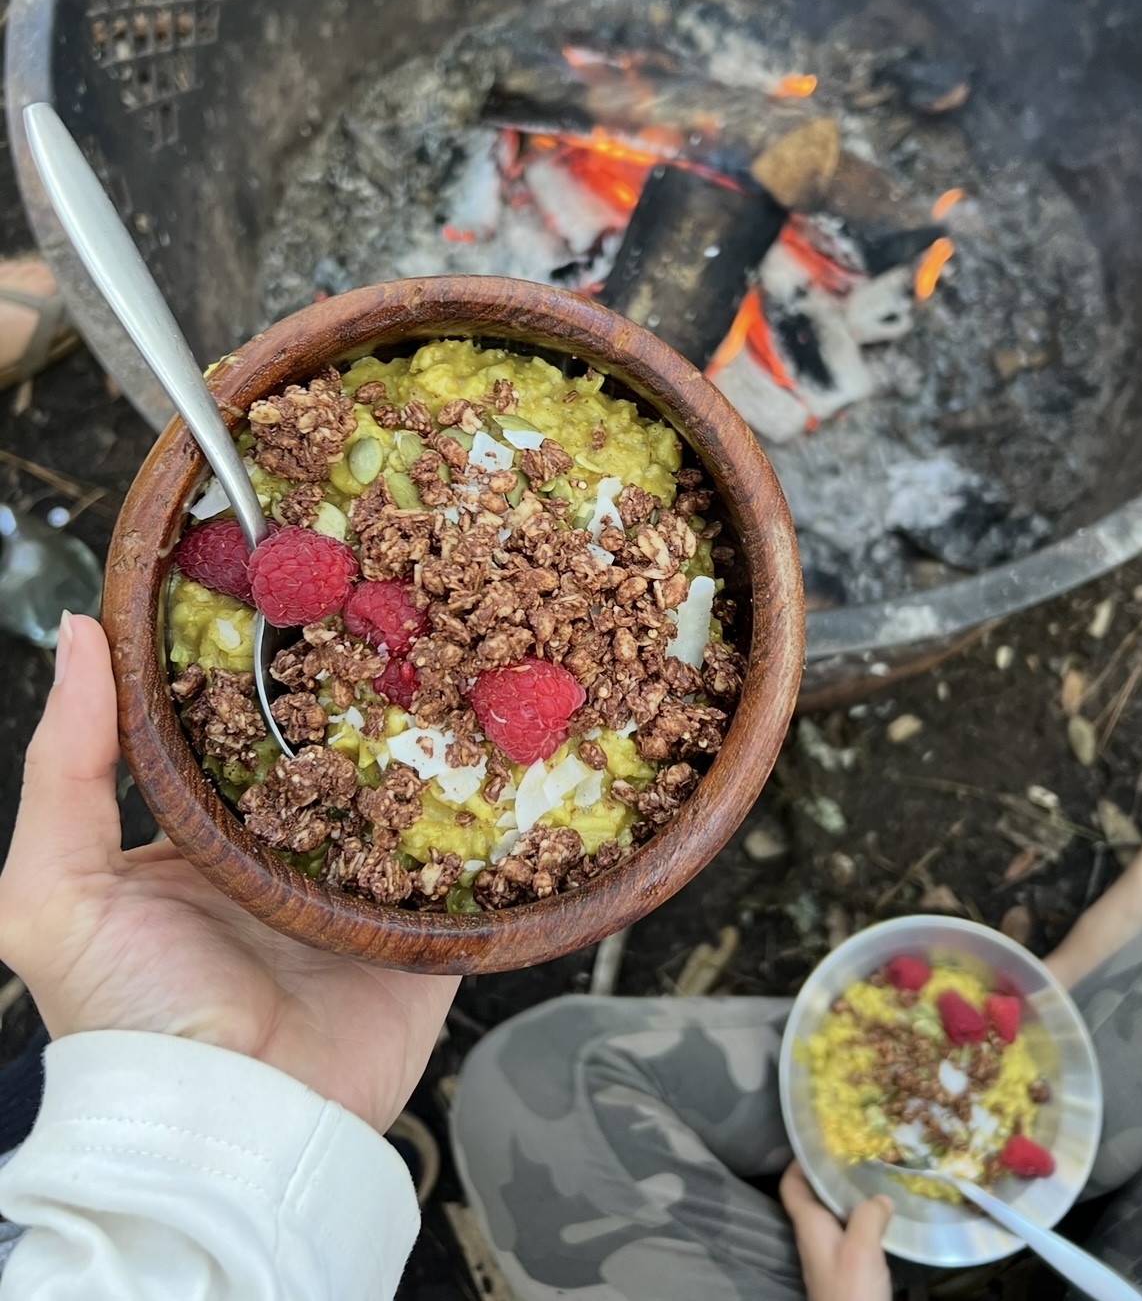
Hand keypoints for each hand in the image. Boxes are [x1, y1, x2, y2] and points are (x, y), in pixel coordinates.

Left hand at [0, 614, 457, 1130]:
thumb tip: (84, 629)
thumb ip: (65, 764)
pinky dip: (496, 808)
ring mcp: (365, 879)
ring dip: (442, 730)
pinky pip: (470, 851)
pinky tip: (523, 743)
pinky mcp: (429, 920)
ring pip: (411, 782)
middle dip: (368, 681)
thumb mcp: (57, 890)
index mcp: (208, 830)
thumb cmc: (135, 1016)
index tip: (294, 574)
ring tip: (484, 643)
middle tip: (408, 594)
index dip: (265, 657)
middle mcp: (291, 844)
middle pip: (338, 743)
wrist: (238, 1128)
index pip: (242, 722)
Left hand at [780, 1162, 892, 1300]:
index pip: (790, 1186)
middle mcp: (813, 1237)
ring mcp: (828, 1256)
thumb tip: (880, 1197)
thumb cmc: (851, 1290)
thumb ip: (867, 1216)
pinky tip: (881, 1219)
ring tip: (871, 1180)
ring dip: (847, 1199)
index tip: (817, 1144)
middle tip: (853, 1156)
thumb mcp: (861, 1248)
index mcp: (809, 1225)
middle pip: (813, 1198)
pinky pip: (847, 1235)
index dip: (798, 1163)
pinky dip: (860, 1221)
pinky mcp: (844, 1270)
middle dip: (829, 1176)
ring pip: (832, 1217)